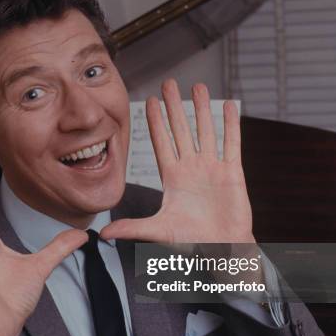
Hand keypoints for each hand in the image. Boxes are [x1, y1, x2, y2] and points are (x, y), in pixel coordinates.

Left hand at [100, 80, 253, 245]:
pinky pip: (231, 143)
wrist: (222, 251)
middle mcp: (191, 168)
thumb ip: (133, 228)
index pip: (161, 142)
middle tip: (169, 83)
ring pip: (205, 131)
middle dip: (174, 106)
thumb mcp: (159, 231)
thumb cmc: (192, 242)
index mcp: (172, 178)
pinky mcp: (232, 173)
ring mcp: (212, 168)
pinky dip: (230, 125)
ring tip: (199, 86)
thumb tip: (102, 235)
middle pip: (181, 130)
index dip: (155, 122)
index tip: (148, 101)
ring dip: (202, 109)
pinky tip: (228, 106)